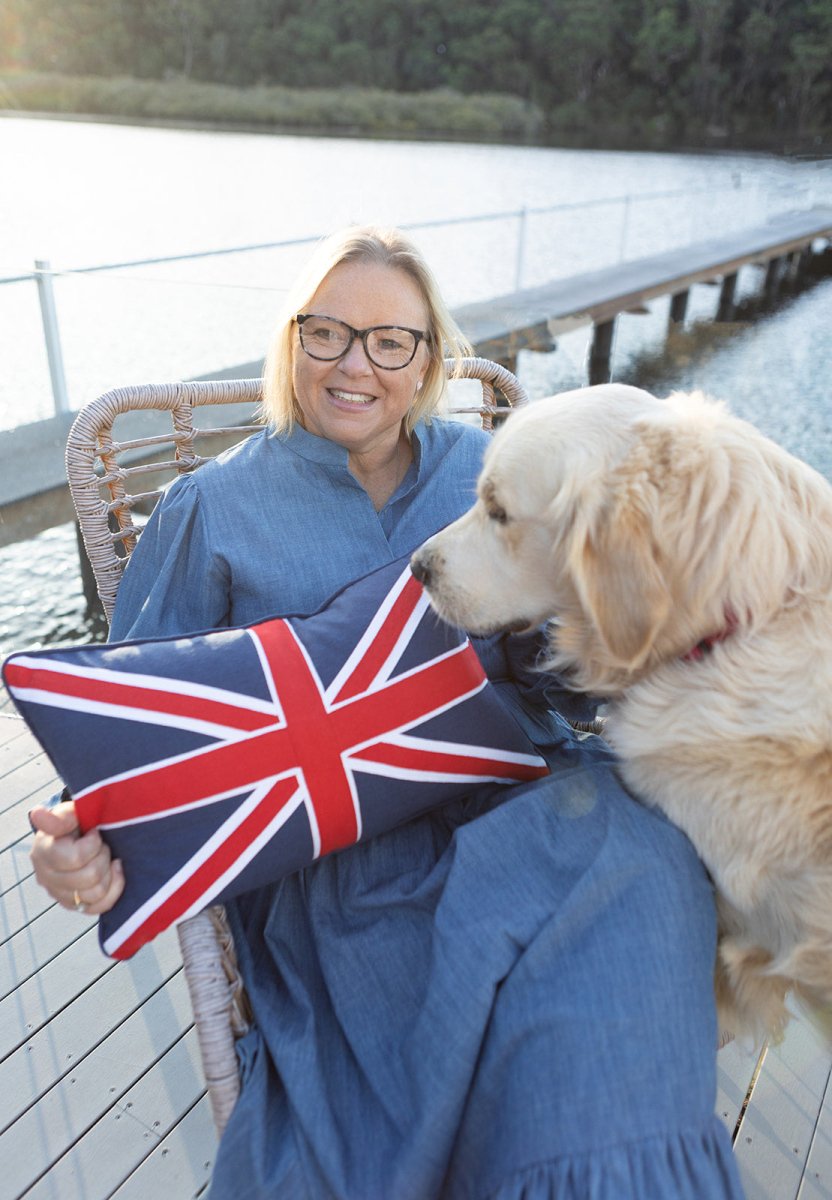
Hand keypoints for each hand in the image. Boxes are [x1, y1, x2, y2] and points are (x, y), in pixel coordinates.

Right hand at [29, 800, 123, 914]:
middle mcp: (46, 877)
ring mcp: (60, 894)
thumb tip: (37, 813)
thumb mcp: (69, 813)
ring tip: (105, 857)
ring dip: (109, 872)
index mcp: (43, 852)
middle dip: (103, 856)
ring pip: (96, 893)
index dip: (93, 844)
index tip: (94, 832)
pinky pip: (100, 907)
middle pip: (89, 877)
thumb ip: (58, 816)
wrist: (77, 835)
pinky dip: (114, 889)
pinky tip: (114, 871)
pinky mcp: (74, 905)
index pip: (75, 858)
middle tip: (102, 844)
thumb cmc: (74, 822)